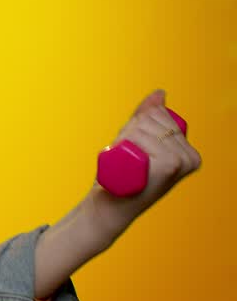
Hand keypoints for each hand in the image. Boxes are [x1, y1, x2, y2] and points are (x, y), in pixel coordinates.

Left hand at [85, 89, 202, 244]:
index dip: (136, 127)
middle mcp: (190, 157)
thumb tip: (160, 93)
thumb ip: (149, 116)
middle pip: (149, 120)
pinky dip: (124, 144)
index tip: (135, 151)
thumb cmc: (124, 175)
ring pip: (141, 128)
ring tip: (127, 164)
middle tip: (128, 160)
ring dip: (123, 141)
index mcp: (190, 152)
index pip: (158, 115)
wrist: (111, 206)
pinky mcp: (166, 167)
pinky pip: (137, 137)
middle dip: (129, 134)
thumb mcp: (138, 141)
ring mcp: (180, 162)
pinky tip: (128, 165)